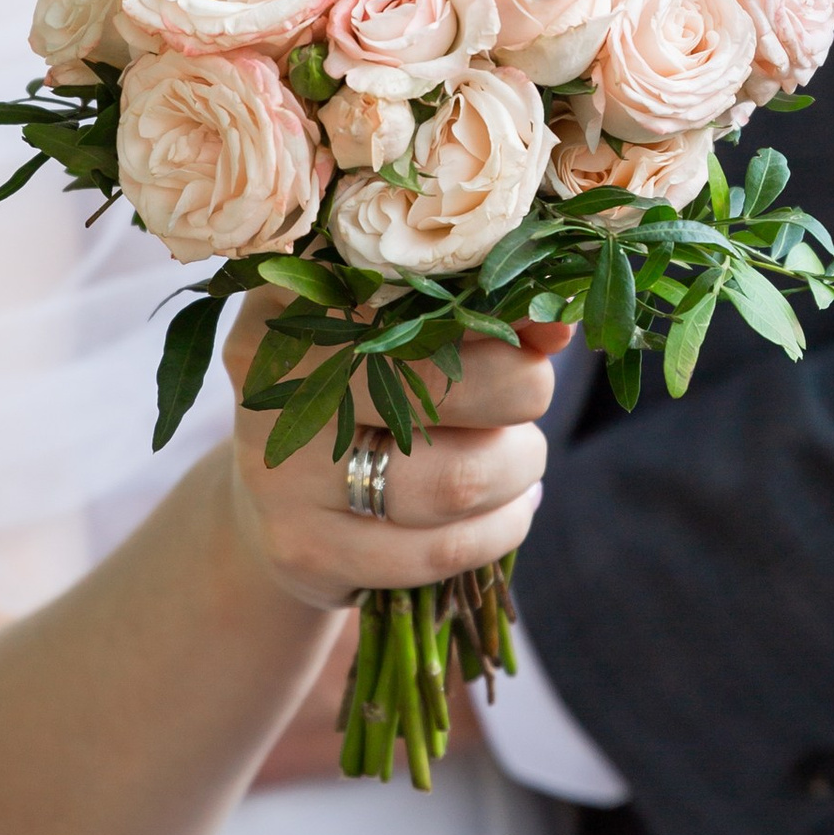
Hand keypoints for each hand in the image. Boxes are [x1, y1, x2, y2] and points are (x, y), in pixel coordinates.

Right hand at [222, 297, 568, 614]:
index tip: (541, 319)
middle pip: (438, 378)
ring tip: (519, 457)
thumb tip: (557, 321)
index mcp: (292, 299)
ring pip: (456, 479)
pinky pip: (443, 548)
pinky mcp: (305, 550)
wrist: (280, 505)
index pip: (404, 284)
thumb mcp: (397, 339)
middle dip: (518, 388)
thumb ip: (473, 316)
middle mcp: (275, 381)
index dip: (491, 301)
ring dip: (518, 467)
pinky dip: (501, 526)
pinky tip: (507, 509)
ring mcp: (281, 473)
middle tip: (528, 391)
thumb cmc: (362, 396)